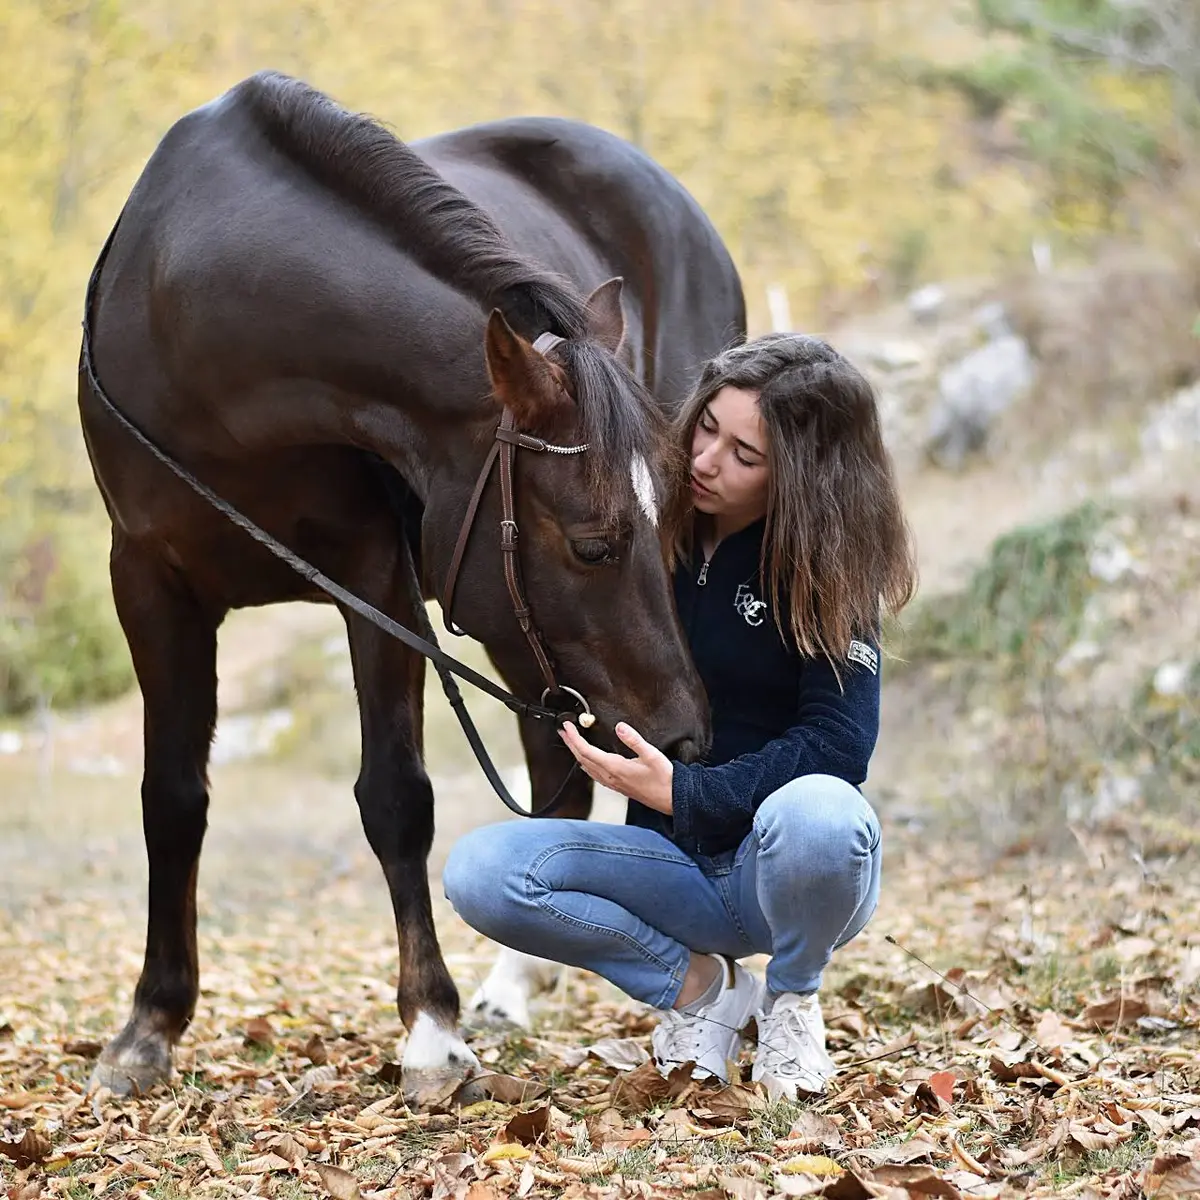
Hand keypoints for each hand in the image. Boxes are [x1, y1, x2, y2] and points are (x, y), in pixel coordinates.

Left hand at [559, 721, 673, 813]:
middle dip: (570, 744)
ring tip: (571, 742)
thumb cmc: (664, 779)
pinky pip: (594, 775)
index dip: (574, 738)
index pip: (586, 751)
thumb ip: (634, 740)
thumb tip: (620, 727)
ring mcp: (613, 783)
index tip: (567, 727)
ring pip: (586, 768)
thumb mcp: (651, 754)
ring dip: (576, 753)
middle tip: (563, 731)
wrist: (671, 799)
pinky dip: (586, 764)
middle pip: (582, 759)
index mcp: (615, 768)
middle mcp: (610, 777)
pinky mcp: (617, 786)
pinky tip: (587, 762)